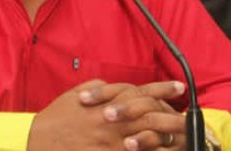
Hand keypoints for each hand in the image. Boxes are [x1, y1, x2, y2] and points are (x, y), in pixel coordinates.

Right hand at [27, 80, 184, 150]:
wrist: (39, 140)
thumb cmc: (57, 117)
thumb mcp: (77, 93)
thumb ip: (99, 89)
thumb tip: (114, 86)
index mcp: (107, 103)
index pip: (141, 92)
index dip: (163, 88)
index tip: (179, 86)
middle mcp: (114, 122)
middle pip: (152, 117)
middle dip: (174, 115)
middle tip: (191, 116)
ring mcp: (112, 143)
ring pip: (149, 140)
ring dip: (168, 138)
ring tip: (184, 137)